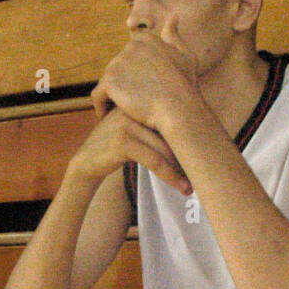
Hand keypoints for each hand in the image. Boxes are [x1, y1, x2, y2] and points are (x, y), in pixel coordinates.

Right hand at [68, 106, 191, 195]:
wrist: (85, 163)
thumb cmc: (113, 149)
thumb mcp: (134, 129)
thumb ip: (154, 125)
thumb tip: (192, 131)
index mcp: (140, 102)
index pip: (172, 120)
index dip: (188, 139)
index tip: (204, 156)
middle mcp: (134, 109)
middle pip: (171, 134)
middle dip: (186, 156)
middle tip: (201, 173)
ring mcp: (127, 124)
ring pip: (165, 149)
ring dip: (181, 171)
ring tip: (190, 187)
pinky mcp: (123, 142)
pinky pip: (154, 160)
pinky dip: (169, 176)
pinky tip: (179, 186)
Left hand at [90, 16, 200, 135]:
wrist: (178, 107)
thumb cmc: (184, 87)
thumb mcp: (185, 56)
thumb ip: (174, 37)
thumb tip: (173, 16)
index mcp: (147, 39)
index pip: (128, 57)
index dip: (131, 76)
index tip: (136, 92)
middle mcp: (131, 46)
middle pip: (115, 70)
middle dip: (119, 86)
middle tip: (124, 106)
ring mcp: (119, 62)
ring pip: (106, 83)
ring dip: (109, 98)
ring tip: (115, 114)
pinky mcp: (110, 80)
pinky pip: (97, 96)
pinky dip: (100, 108)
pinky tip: (106, 119)